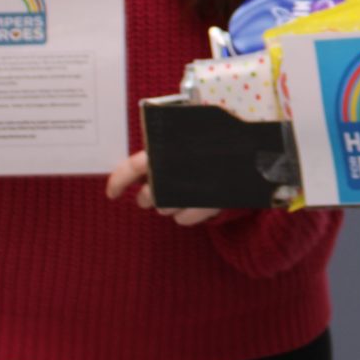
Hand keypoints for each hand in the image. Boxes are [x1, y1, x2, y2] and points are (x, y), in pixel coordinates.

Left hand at [105, 150, 220, 226]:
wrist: (248, 156)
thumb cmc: (212, 146)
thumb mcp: (186, 139)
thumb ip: (164, 150)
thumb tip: (143, 168)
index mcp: (167, 151)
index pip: (134, 166)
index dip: (119, 180)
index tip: (111, 193)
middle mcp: (177, 172)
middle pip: (149, 196)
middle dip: (148, 197)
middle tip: (153, 194)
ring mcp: (192, 192)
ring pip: (165, 210)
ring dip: (169, 205)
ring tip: (182, 193)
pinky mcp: (208, 206)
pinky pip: (184, 220)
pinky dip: (186, 215)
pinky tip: (196, 203)